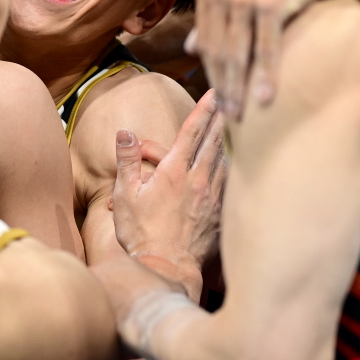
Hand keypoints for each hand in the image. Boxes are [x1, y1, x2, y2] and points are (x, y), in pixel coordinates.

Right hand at [111, 90, 225, 288]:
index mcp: (174, 172)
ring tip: (233, 125)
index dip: (204, 109)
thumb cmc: (141, 232)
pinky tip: (231, 164)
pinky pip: (227, 182)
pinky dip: (229, 167)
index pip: (192, 132)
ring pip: (224, 160)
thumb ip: (127, 160)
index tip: (214, 92)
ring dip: (227, 140)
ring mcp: (211, 197)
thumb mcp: (125, 194)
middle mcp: (198, 180)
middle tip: (232, 99)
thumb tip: (125, 132)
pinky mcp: (218, 213)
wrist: (165, 267)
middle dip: (222, 117)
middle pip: (214, 141)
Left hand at [187, 0, 330, 118]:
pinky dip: (265, 74)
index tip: (218, 100)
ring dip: (239, 87)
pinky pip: (266, 46)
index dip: (211, 75)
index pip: (206, 43)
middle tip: (229, 115)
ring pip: (238, 53)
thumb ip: (214, 17)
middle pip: (219, 52)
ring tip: (241, 114)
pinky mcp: (271, 3)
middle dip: (223, 87)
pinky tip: (265, 97)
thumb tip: (191, 48)